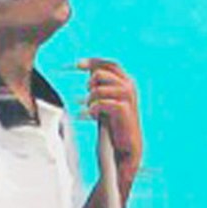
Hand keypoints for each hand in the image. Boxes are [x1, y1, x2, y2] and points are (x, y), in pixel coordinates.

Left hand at [78, 58, 142, 187]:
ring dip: (91, 100)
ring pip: (99, 88)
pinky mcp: (124, 110)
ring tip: (93, 111)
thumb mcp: (106, 101)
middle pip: (101, 73)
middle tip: (90, 99)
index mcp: (126, 82)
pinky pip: (101, 103)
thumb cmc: (114, 124)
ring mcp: (128, 98)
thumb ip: (101, 86)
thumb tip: (89, 70)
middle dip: (90, 85)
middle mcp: (129, 87)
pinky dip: (93, 109)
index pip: (110, 64)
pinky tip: (94, 117)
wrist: (126, 146)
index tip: (77, 64)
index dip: (93, 62)